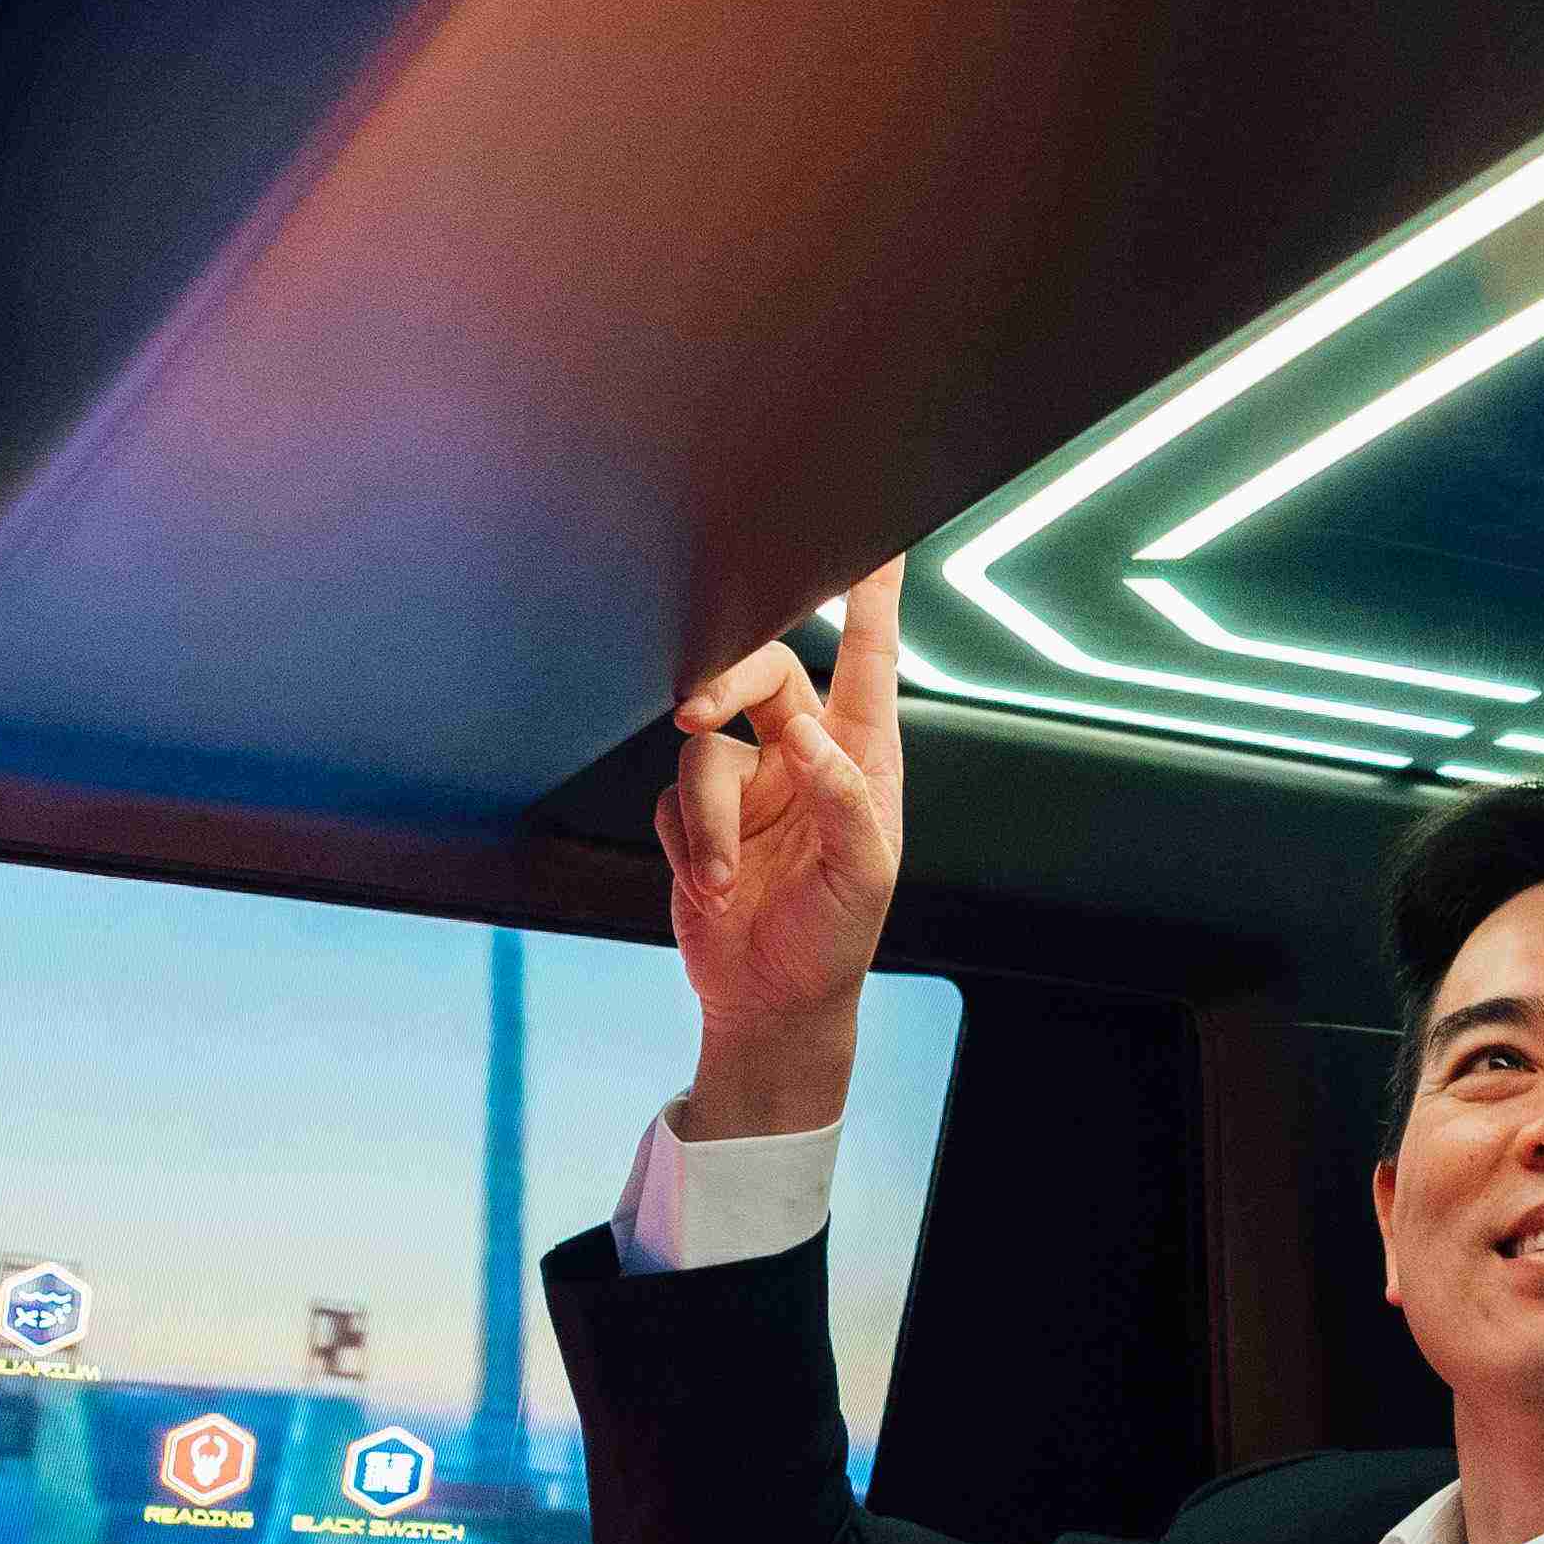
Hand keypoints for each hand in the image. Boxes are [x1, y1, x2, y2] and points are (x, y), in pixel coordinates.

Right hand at [658, 557, 906, 1137]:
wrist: (771, 1003)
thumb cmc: (834, 940)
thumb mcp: (862, 876)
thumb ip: (841, 800)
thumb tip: (806, 736)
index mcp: (860, 757)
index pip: (867, 658)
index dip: (869, 596)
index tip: (873, 540)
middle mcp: (803, 755)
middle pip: (759, 671)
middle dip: (723, 680)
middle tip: (693, 706)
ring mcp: (747, 783)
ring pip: (701, 744)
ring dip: (703, 815)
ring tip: (717, 877)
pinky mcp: (697, 816)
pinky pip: (670, 795)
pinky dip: (684, 841)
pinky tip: (707, 885)